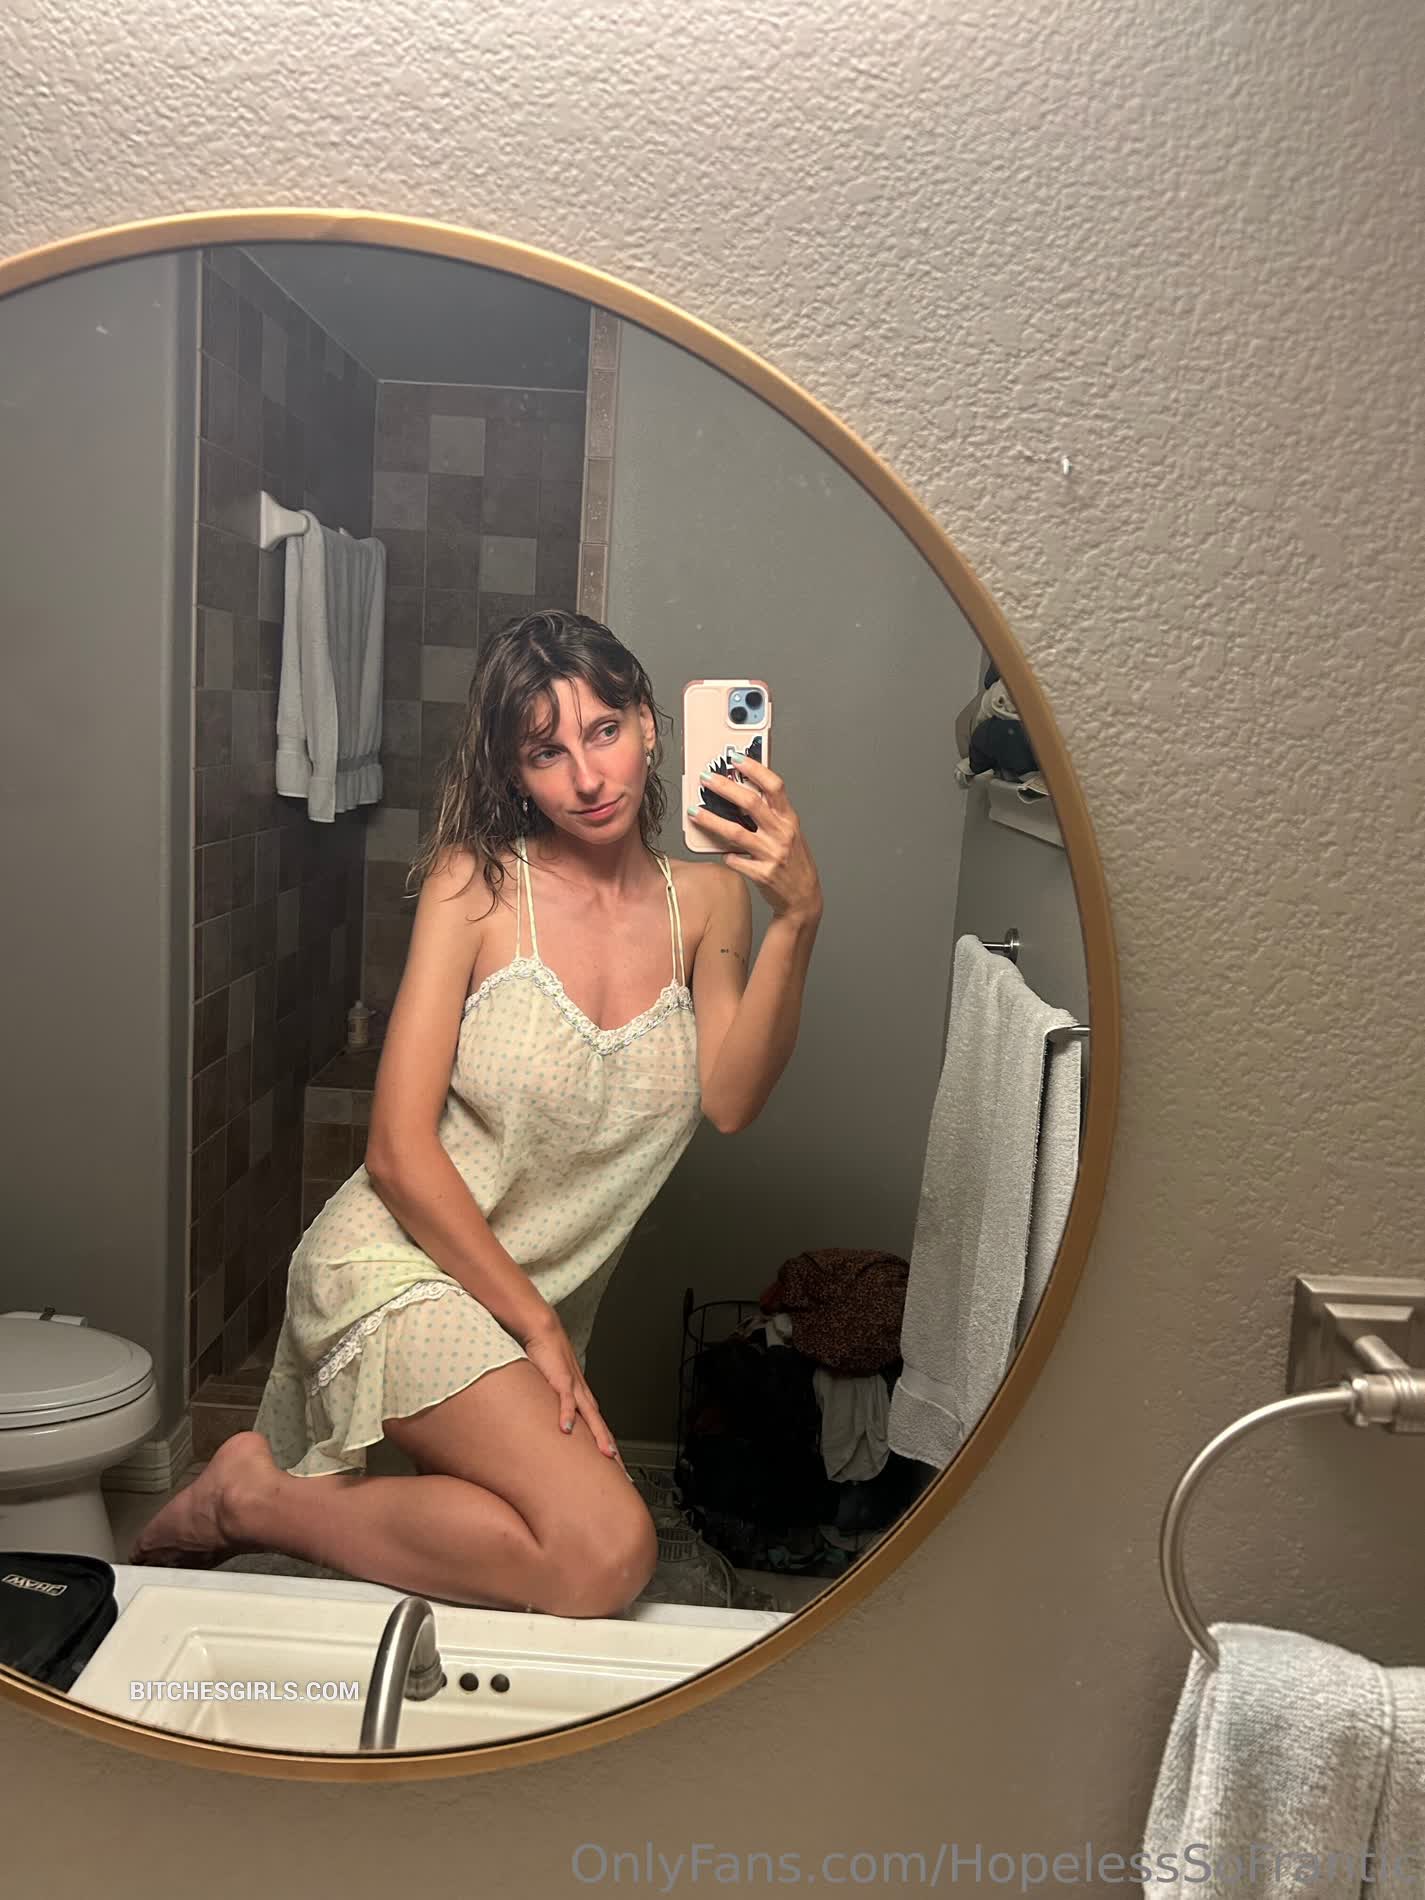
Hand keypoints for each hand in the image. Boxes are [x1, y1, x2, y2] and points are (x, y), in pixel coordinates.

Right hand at [521, 1313, 622, 1461]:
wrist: (545, 1332)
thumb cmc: (548, 1361)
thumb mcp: (553, 1390)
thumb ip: (555, 1407)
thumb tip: (553, 1428)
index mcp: (582, 1400)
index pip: (599, 1428)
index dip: (608, 1447)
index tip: (616, 1468)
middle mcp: (583, 1396)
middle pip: (601, 1426)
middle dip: (612, 1449)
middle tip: (623, 1471)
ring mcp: (574, 1388)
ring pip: (591, 1416)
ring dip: (600, 1436)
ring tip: (608, 1455)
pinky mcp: (560, 1379)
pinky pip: (565, 1399)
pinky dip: (567, 1414)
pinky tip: (566, 1429)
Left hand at [687, 753, 822, 921]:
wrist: (803, 897)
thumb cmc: (794, 861)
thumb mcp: (789, 832)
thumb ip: (770, 813)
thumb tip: (743, 790)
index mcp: (789, 819)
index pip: (774, 786)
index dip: (755, 769)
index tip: (736, 759)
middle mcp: (782, 834)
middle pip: (750, 803)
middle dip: (725, 787)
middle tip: (706, 779)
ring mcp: (772, 854)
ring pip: (735, 832)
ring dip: (711, 820)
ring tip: (694, 812)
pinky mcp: (762, 874)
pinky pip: (734, 860)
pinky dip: (725, 854)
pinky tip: (719, 850)